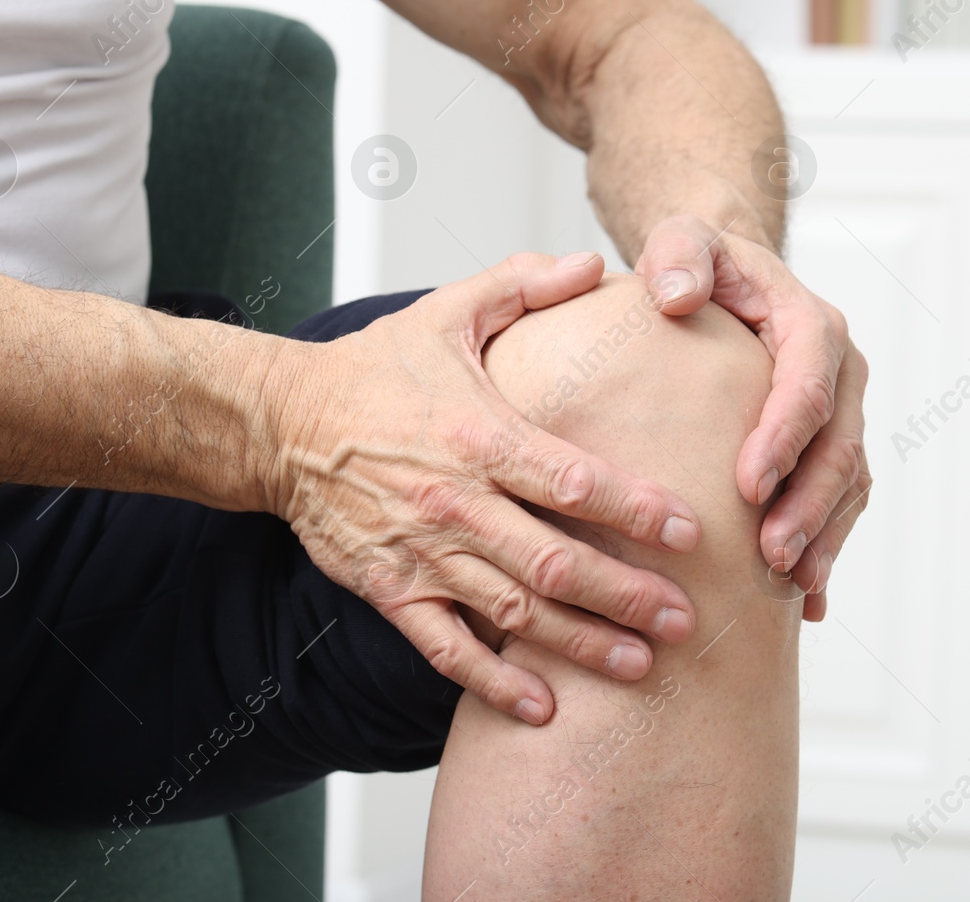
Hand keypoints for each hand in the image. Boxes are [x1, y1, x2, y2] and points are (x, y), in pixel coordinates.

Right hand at [263, 252, 702, 723]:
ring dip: (578, 644)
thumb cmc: (372, 369)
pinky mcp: (391, 590)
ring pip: (512, 611)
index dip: (633, 509)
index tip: (689, 531)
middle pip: (553, 560)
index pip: (571, 479)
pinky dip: (493, 683)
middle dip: (624, 596)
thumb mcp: (446, 311)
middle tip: (685, 621)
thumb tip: (594, 264)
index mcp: (477, 434)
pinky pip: (446, 649)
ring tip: (640, 666)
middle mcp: (454, 502)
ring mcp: (422, 554)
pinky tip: (543, 707)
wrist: (280, 423)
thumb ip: (523, 284)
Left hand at [636, 216, 871, 622]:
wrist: (727, 279)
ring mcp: (841, 414)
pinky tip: (805, 604)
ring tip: (790, 585)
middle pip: (839, 446)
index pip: (808, 384)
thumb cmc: (698, 263)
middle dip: (809, 504)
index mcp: (810, 324)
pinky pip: (840, 505)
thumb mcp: (682, 240)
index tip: (748, 484)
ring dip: (823, 536)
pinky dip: (825, 550)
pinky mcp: (829, 448)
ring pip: (848, 484)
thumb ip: (677, 253)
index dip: (784, 437)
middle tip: (770, 555)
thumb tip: (673, 294)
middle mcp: (839, 372)